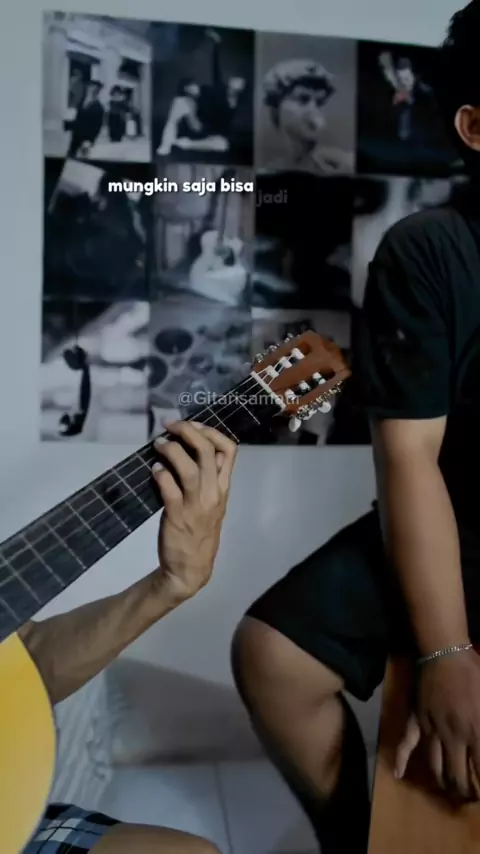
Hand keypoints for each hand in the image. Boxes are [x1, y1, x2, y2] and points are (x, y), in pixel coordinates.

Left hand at [151, 421, 236, 603]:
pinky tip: (154, 469)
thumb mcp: (212, 505)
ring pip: (189, 468)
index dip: (211, 431)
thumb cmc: (199, 534)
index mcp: (224, 489)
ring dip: (172, 450)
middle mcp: (213, 494)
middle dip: (188, 431)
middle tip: (169, 425)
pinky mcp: (177, 516)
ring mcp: (196, 505)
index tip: (193, 424)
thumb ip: (208, 480)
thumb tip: (190, 450)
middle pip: (207, 452)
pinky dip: (161, 474)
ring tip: (158, 443)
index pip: (230, 451)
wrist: (190, 570)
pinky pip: (170, 489)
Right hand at [395, 650, 479, 800]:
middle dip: (466, 793)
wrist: (445, 651)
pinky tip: (398, 774)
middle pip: (457, 776)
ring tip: (451, 792)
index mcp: (476, 731)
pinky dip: (402, 759)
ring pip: (435, 766)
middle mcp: (453, 736)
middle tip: (471, 797)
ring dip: (444, 783)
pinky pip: (407, 742)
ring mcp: (433, 729)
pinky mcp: (418, 719)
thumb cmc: (474, 673)